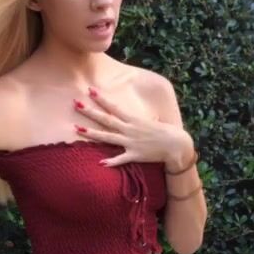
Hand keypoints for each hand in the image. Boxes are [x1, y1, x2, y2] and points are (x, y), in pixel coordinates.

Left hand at [73, 88, 192, 167]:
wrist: (177, 145)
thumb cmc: (166, 132)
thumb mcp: (151, 121)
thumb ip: (137, 120)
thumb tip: (128, 115)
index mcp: (134, 119)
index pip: (114, 107)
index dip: (101, 99)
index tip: (90, 90)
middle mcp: (130, 129)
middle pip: (106, 119)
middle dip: (90, 112)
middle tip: (75, 104)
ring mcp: (131, 142)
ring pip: (108, 137)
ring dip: (92, 134)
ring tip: (77, 129)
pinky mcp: (135, 155)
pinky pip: (121, 159)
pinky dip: (111, 161)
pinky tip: (100, 163)